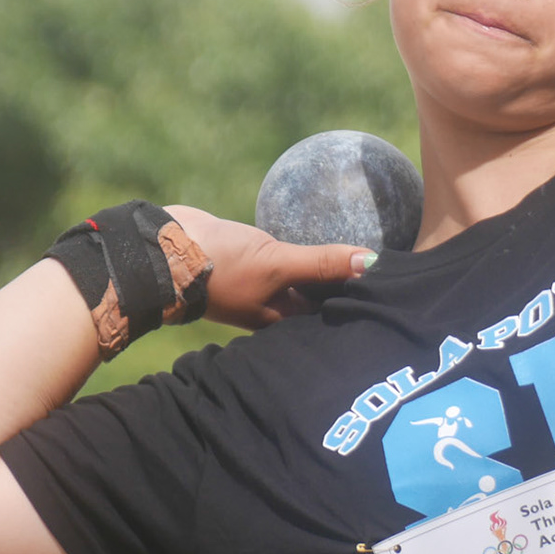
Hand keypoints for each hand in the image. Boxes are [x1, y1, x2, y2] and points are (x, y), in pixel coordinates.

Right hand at [164, 205, 373, 328]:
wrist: (162, 247)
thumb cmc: (219, 265)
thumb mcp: (277, 264)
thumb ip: (322, 262)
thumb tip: (371, 262)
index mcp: (281, 321)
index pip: (331, 318)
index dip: (359, 306)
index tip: (392, 293)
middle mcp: (275, 308)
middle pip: (322, 299)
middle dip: (349, 286)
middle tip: (390, 270)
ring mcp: (264, 285)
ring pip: (308, 278)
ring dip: (331, 267)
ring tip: (367, 250)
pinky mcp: (256, 261)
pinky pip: (292, 257)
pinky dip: (310, 250)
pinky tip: (329, 232)